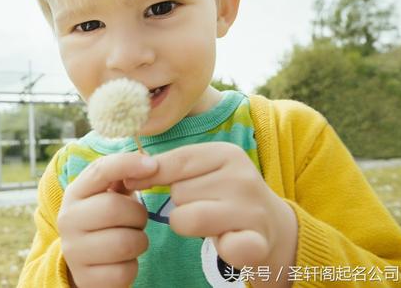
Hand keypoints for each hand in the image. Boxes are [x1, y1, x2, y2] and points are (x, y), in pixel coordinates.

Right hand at [58, 152, 158, 287]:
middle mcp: (67, 220)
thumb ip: (123, 175)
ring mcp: (73, 251)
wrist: (85, 262)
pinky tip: (123, 261)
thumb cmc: (105, 220)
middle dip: (138, 215)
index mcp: (75, 193)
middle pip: (115, 208)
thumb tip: (150, 163)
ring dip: (139, 241)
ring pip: (124, 242)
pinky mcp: (85, 279)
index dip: (129, 164)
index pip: (100, 169)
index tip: (153, 166)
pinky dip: (132, 267)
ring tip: (131, 239)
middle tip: (138, 220)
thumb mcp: (107, 194)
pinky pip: (124, 271)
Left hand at [124, 142, 297, 270]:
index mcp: (226, 153)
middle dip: (181, 204)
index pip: (175, 161)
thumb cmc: (224, 194)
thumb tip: (127, 173)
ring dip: (191, 226)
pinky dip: (221, 248)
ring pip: (186, 219)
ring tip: (212, 222)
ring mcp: (252, 209)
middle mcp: (241, 177)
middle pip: (178, 193)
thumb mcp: (203, 170)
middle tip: (204, 206)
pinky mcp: (258, 241)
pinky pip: (222, 247)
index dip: (150, 174)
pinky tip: (228, 241)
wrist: (272, 225)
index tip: (132, 182)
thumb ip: (169, 166)